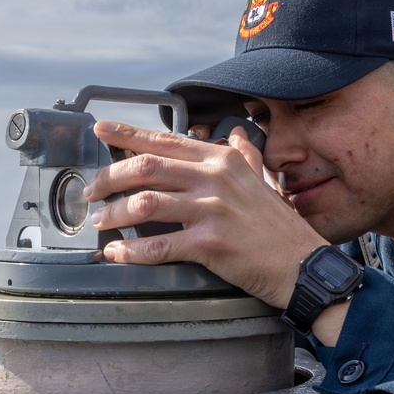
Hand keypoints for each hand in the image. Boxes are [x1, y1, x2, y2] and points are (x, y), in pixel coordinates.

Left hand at [83, 120, 326, 309]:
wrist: (302, 264)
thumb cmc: (280, 227)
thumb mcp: (262, 181)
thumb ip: (244, 156)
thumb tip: (235, 135)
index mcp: (222, 160)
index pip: (165, 141)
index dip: (127, 134)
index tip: (100, 130)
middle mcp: (215, 179)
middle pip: (146, 168)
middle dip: (109, 178)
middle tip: (91, 192)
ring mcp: (213, 210)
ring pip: (146, 203)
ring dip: (115, 213)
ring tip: (101, 223)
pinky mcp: (210, 243)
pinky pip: (160, 245)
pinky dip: (132, 250)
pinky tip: (118, 253)